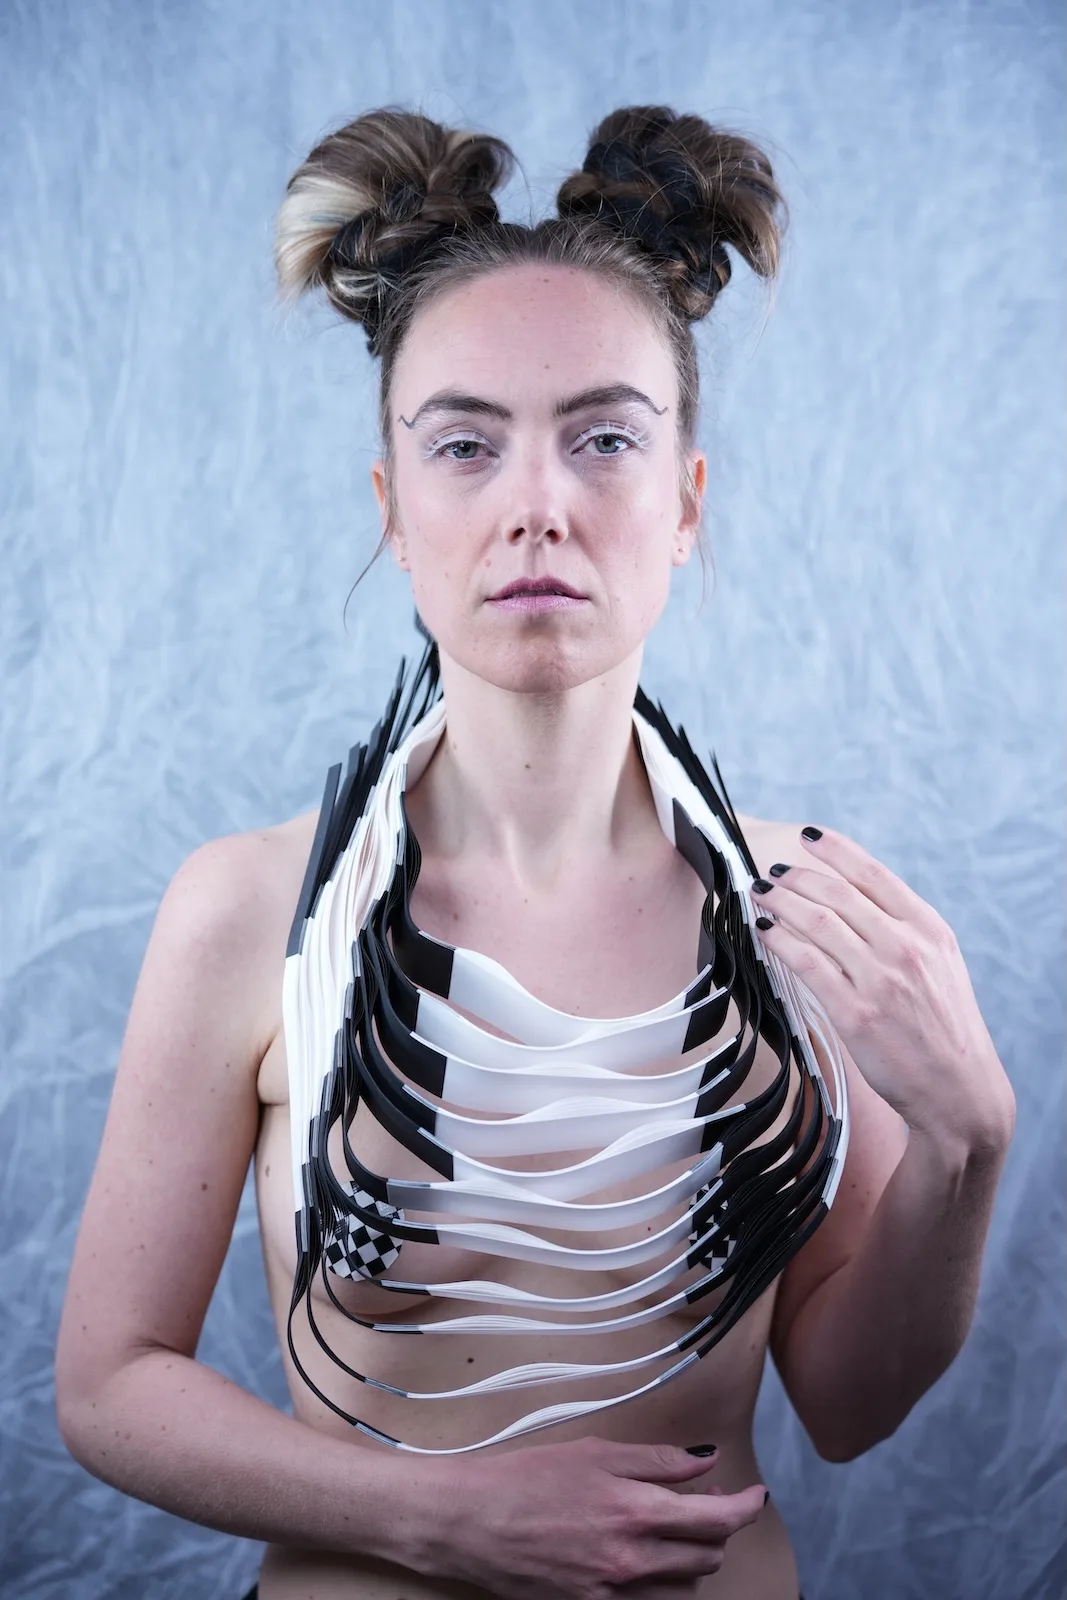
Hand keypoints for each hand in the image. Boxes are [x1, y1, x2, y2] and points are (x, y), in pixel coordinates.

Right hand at [431, 1437, 766, 1598]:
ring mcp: (614, 1594)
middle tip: (705, 1499)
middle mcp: (632, 1561)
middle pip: (707, 1557)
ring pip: (685, 1586)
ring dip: (693, 1556)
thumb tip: (704, 1460)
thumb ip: (656, 1460)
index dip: (746, 1508)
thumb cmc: (527, 1478)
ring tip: (676, 1526)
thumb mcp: (596, 1452)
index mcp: (636, 1513)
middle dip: (717, 1528)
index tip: (756, 1495)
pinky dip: (662, 1581)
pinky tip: (647, 1556)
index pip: (718, 1521)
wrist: (472, 1522)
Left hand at [751, 826, 1015, 1148]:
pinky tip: (764, 931)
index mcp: (929, 929)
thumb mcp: (939, 965)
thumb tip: (852, 898)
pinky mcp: (857, 1013)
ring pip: (818, 923)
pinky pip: (807, 963)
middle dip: (797, 877)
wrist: (958, 1090)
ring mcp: (881, 980)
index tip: (808, 836)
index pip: (874, 874)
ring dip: (781, 902)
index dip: (835, 850)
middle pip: (837, 894)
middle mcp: (907, 948)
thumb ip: (903, 930)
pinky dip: (779, 941)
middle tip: (771, 873)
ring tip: (761, 895)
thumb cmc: (942, 1027)